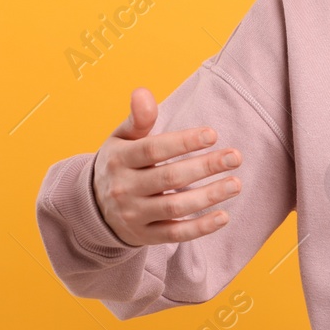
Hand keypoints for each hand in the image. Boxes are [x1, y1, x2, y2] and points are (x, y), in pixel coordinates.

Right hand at [91, 87, 242, 245]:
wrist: (93, 207)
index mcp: (119, 160)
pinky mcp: (145, 236)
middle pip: (169, 178)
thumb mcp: (121, 139)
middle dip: (205, 167)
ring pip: (175, 207)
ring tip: (236, 184)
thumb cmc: (120, 163)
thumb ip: (138, 118)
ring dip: (208, 196)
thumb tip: (142, 92)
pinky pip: (175, 234)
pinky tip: (224, 216)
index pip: (153, 150)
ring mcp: (134, 215)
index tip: (213, 134)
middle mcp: (124, 189)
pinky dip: (200, 228)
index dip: (183, 142)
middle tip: (236, 157)